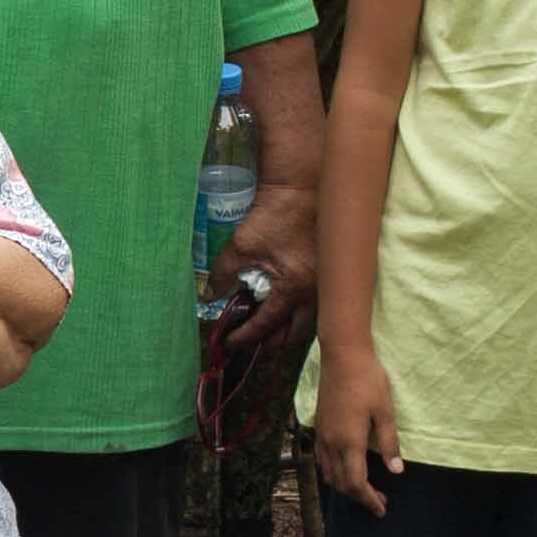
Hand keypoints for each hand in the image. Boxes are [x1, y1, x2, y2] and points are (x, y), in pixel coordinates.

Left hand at [214, 176, 314, 359]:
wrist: (302, 190)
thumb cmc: (273, 215)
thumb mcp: (240, 245)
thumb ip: (223, 273)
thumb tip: (209, 296)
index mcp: (292, 288)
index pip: (266, 325)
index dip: (245, 337)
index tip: (230, 342)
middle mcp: (314, 293)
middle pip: (293, 335)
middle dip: (271, 344)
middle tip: (252, 347)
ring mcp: (324, 285)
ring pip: (308, 323)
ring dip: (287, 331)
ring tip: (267, 335)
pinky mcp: (327, 275)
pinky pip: (315, 307)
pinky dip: (298, 315)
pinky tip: (285, 313)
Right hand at [310, 341, 399, 509]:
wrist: (342, 355)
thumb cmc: (368, 380)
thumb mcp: (385, 412)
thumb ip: (390, 443)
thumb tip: (396, 471)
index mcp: (349, 442)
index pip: (355, 483)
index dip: (368, 500)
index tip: (381, 509)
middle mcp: (331, 443)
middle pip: (340, 483)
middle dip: (359, 497)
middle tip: (380, 499)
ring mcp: (321, 435)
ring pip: (328, 473)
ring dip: (345, 486)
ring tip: (365, 486)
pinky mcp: (318, 427)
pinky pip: (321, 459)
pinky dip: (333, 472)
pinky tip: (347, 466)